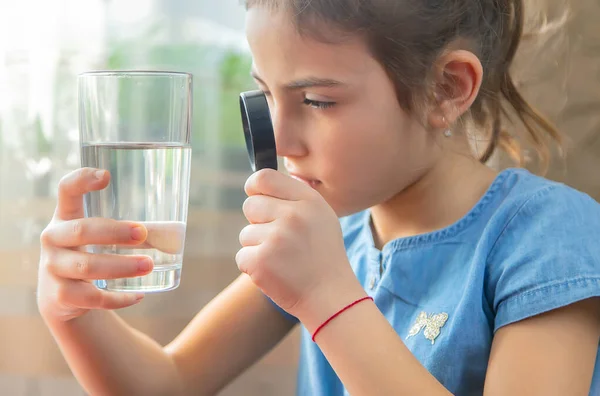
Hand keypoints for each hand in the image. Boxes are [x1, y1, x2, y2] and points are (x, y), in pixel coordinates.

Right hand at [37, 168, 153, 322]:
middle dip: (115, 232)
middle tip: (143, 233)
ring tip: (148, 265)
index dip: (82, 180)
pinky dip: (118, 298)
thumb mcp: (98, 237)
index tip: (106, 176)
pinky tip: (138, 296)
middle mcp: (54, 239)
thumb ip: (128, 230)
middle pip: (82, 231)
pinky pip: (92, 298)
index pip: (67, 190)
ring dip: (121, 266)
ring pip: (88, 267)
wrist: (60, 297)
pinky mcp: (60, 296)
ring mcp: (53, 268)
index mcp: (65, 216)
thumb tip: (175, 232)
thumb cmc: (89, 254)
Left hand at [236, 169, 364, 327]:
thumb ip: (294, 197)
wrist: (331, 297)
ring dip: (257, 247)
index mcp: (308, 200)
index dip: (254, 187)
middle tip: (280, 240)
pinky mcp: (261, 261)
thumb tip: (261, 183)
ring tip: (283, 259)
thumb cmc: (322, 256)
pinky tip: (276, 272)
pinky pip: (242, 256)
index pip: (264, 177)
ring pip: (245, 234)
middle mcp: (293, 215)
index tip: (256, 197)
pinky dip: (254, 266)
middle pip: (250, 205)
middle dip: (258, 222)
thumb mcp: (321, 217)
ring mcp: (276, 238)